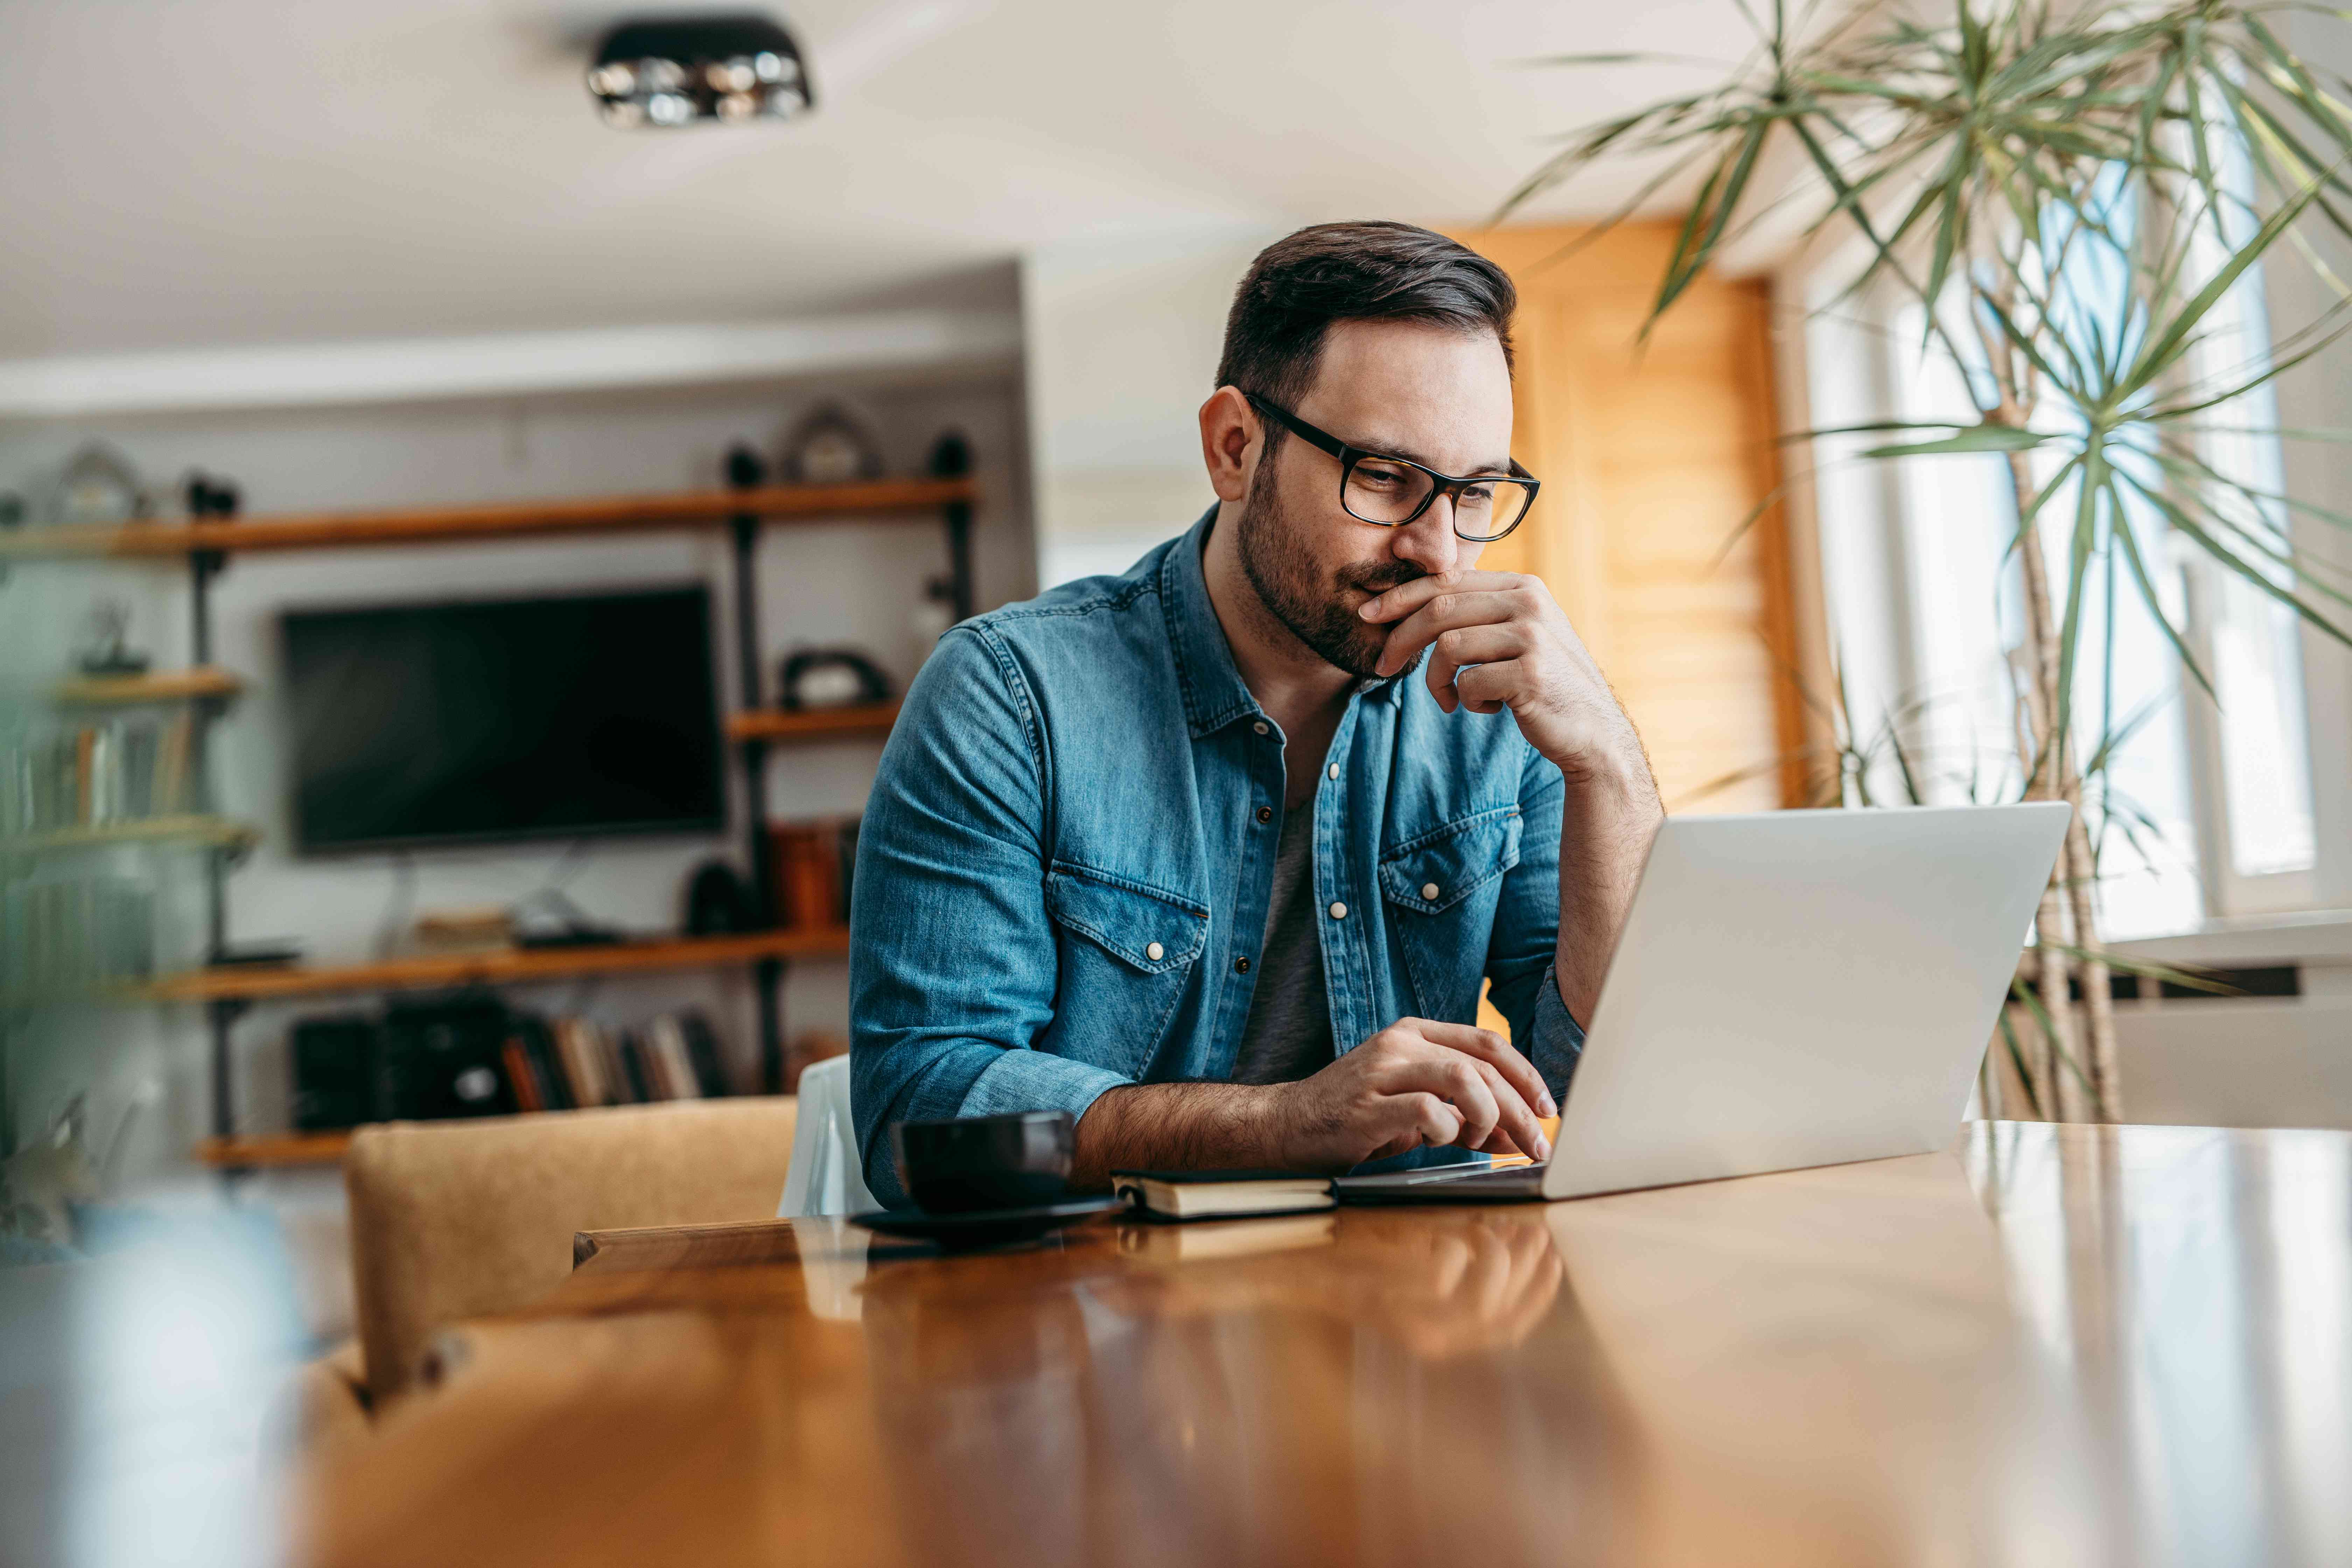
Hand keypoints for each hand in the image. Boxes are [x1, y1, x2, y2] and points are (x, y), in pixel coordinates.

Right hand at [1271, 1018, 1554, 1171]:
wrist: (1285, 1125)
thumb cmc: (1352, 1118)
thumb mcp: (1415, 1111)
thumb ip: (1465, 1118)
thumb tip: (1516, 1135)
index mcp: (1413, 1035)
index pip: (1487, 1043)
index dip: (1526, 1075)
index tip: (1546, 1109)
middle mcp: (1399, 1044)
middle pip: (1482, 1065)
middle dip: (1520, 1108)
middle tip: (1536, 1144)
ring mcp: (1381, 1071)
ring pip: (1462, 1078)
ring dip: (1488, 1115)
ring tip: (1483, 1141)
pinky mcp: (1367, 1105)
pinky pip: (1428, 1110)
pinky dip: (1449, 1130)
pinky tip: (1441, 1142)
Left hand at [1358, 569, 1648, 786]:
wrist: (1592, 730)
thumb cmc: (1542, 684)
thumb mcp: (1515, 637)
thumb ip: (1479, 614)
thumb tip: (1412, 603)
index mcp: (1523, 586)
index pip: (1448, 581)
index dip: (1401, 596)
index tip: (1368, 614)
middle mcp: (1529, 603)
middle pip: (1440, 609)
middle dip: (1401, 638)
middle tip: (1382, 666)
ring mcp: (1532, 636)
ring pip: (1449, 647)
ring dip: (1437, 680)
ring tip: (1452, 699)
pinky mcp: (1530, 673)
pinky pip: (1469, 683)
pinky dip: (1468, 702)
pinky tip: (1489, 710)